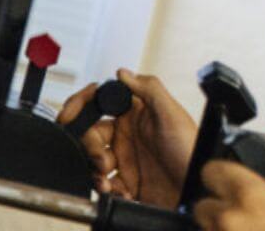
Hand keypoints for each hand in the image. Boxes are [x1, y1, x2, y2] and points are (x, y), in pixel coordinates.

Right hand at [58, 68, 197, 207]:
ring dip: (94, 169)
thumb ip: (149, 89)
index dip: (81, 104)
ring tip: (108, 178)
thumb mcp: (172, 115)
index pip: (100, 100)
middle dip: (89, 145)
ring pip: (91, 158)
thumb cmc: (192, 153)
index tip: (69, 115)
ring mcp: (126, 157)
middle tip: (102, 159)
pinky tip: (115, 189)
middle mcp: (129, 134)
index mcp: (137, 113)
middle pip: (90, 132)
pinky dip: (102, 186)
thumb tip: (123, 72)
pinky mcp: (125, 181)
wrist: (196, 192)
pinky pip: (101, 181)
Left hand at [194, 133, 264, 230]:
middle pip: (202, 201)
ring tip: (243, 230)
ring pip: (203, 224)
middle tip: (242, 213)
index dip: (223, 174)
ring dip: (216, 226)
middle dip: (217, 204)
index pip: (210, 170)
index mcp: (248, 194)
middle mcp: (227, 218)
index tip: (235, 183)